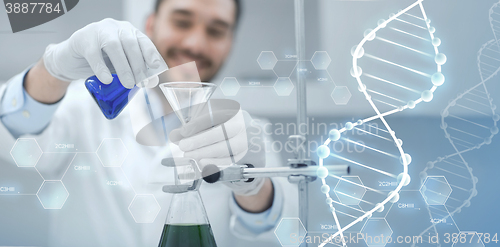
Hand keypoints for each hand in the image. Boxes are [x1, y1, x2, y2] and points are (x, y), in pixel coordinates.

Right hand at [42, 18, 166, 88]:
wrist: (71, 59)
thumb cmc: (100, 61)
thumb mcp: (119, 64)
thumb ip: (133, 70)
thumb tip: (152, 82)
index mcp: (127, 32)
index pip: (143, 40)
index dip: (150, 54)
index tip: (156, 67)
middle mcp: (114, 28)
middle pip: (130, 43)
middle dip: (138, 64)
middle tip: (142, 82)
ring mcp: (97, 31)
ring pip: (113, 46)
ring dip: (123, 67)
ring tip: (128, 84)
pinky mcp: (82, 39)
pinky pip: (93, 53)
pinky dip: (101, 68)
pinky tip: (107, 79)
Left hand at [169, 99, 266, 195]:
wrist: (235, 132)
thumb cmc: (216, 124)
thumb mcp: (203, 120)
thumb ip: (189, 127)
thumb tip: (174, 136)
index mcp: (230, 110)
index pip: (215, 116)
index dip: (198, 124)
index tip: (183, 131)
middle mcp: (239, 124)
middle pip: (222, 132)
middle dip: (200, 140)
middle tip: (183, 146)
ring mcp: (242, 140)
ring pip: (226, 147)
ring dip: (205, 153)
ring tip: (189, 155)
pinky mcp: (241, 154)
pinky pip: (228, 160)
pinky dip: (214, 162)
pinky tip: (201, 162)